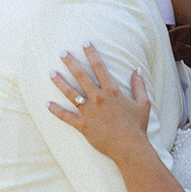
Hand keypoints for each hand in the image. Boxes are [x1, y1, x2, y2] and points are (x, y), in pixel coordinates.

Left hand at [48, 43, 151, 162]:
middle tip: (62, 52)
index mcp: (112, 92)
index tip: (85, 43)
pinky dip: (56, 110)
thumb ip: (139, 85)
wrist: (130, 148)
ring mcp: (89, 112)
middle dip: (71, 62)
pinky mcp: (83, 125)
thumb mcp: (143, 104)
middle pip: (81, 76)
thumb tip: (137, 69)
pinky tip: (47, 104)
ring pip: (71, 93)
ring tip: (51, 73)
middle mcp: (98, 99)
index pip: (99, 67)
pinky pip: (66, 116)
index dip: (92, 53)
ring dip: (60, 82)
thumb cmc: (138, 126)